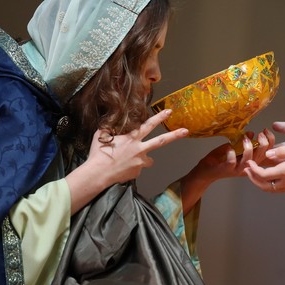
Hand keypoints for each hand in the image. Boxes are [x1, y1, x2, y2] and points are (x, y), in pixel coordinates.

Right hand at [66, 110, 187, 212]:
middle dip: (175, 135)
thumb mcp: (101, 135)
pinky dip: (133, 168)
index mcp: (132, 138)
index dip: (159, 118)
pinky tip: (123, 169)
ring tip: (130, 160)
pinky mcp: (138, 172)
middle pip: (161, 141)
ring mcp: (140, 162)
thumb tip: (111, 124)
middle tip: (186, 131)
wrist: (98, 173)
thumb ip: (110, 129)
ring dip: (144, 158)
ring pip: (149, 159)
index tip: (169, 111)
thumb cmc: (98, 154)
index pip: (148, 125)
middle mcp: (139, 149)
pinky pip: (138, 168)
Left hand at [180, 128, 275, 209]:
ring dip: (248, 148)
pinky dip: (231, 153)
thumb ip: (241, 142)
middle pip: (261, 157)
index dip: (270, 142)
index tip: (266, 131)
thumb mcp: (232, 148)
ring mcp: (237, 170)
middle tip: (259, 134)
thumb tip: (250, 133)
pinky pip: (232, 162)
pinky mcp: (226, 169)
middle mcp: (246, 167)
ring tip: (244, 139)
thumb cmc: (218, 160)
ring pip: (249, 160)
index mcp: (250, 161)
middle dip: (263, 144)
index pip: (266, 153)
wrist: (204, 172)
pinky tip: (229, 148)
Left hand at [245, 142, 284, 192]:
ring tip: (255, 174)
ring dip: (261, 183)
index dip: (253, 169)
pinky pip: (279, 189)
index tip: (249, 162)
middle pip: (264, 186)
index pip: (263, 175)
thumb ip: (282, 151)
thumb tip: (267, 155)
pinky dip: (270, 184)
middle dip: (253, 179)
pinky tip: (270, 176)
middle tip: (247, 170)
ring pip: (271, 189)